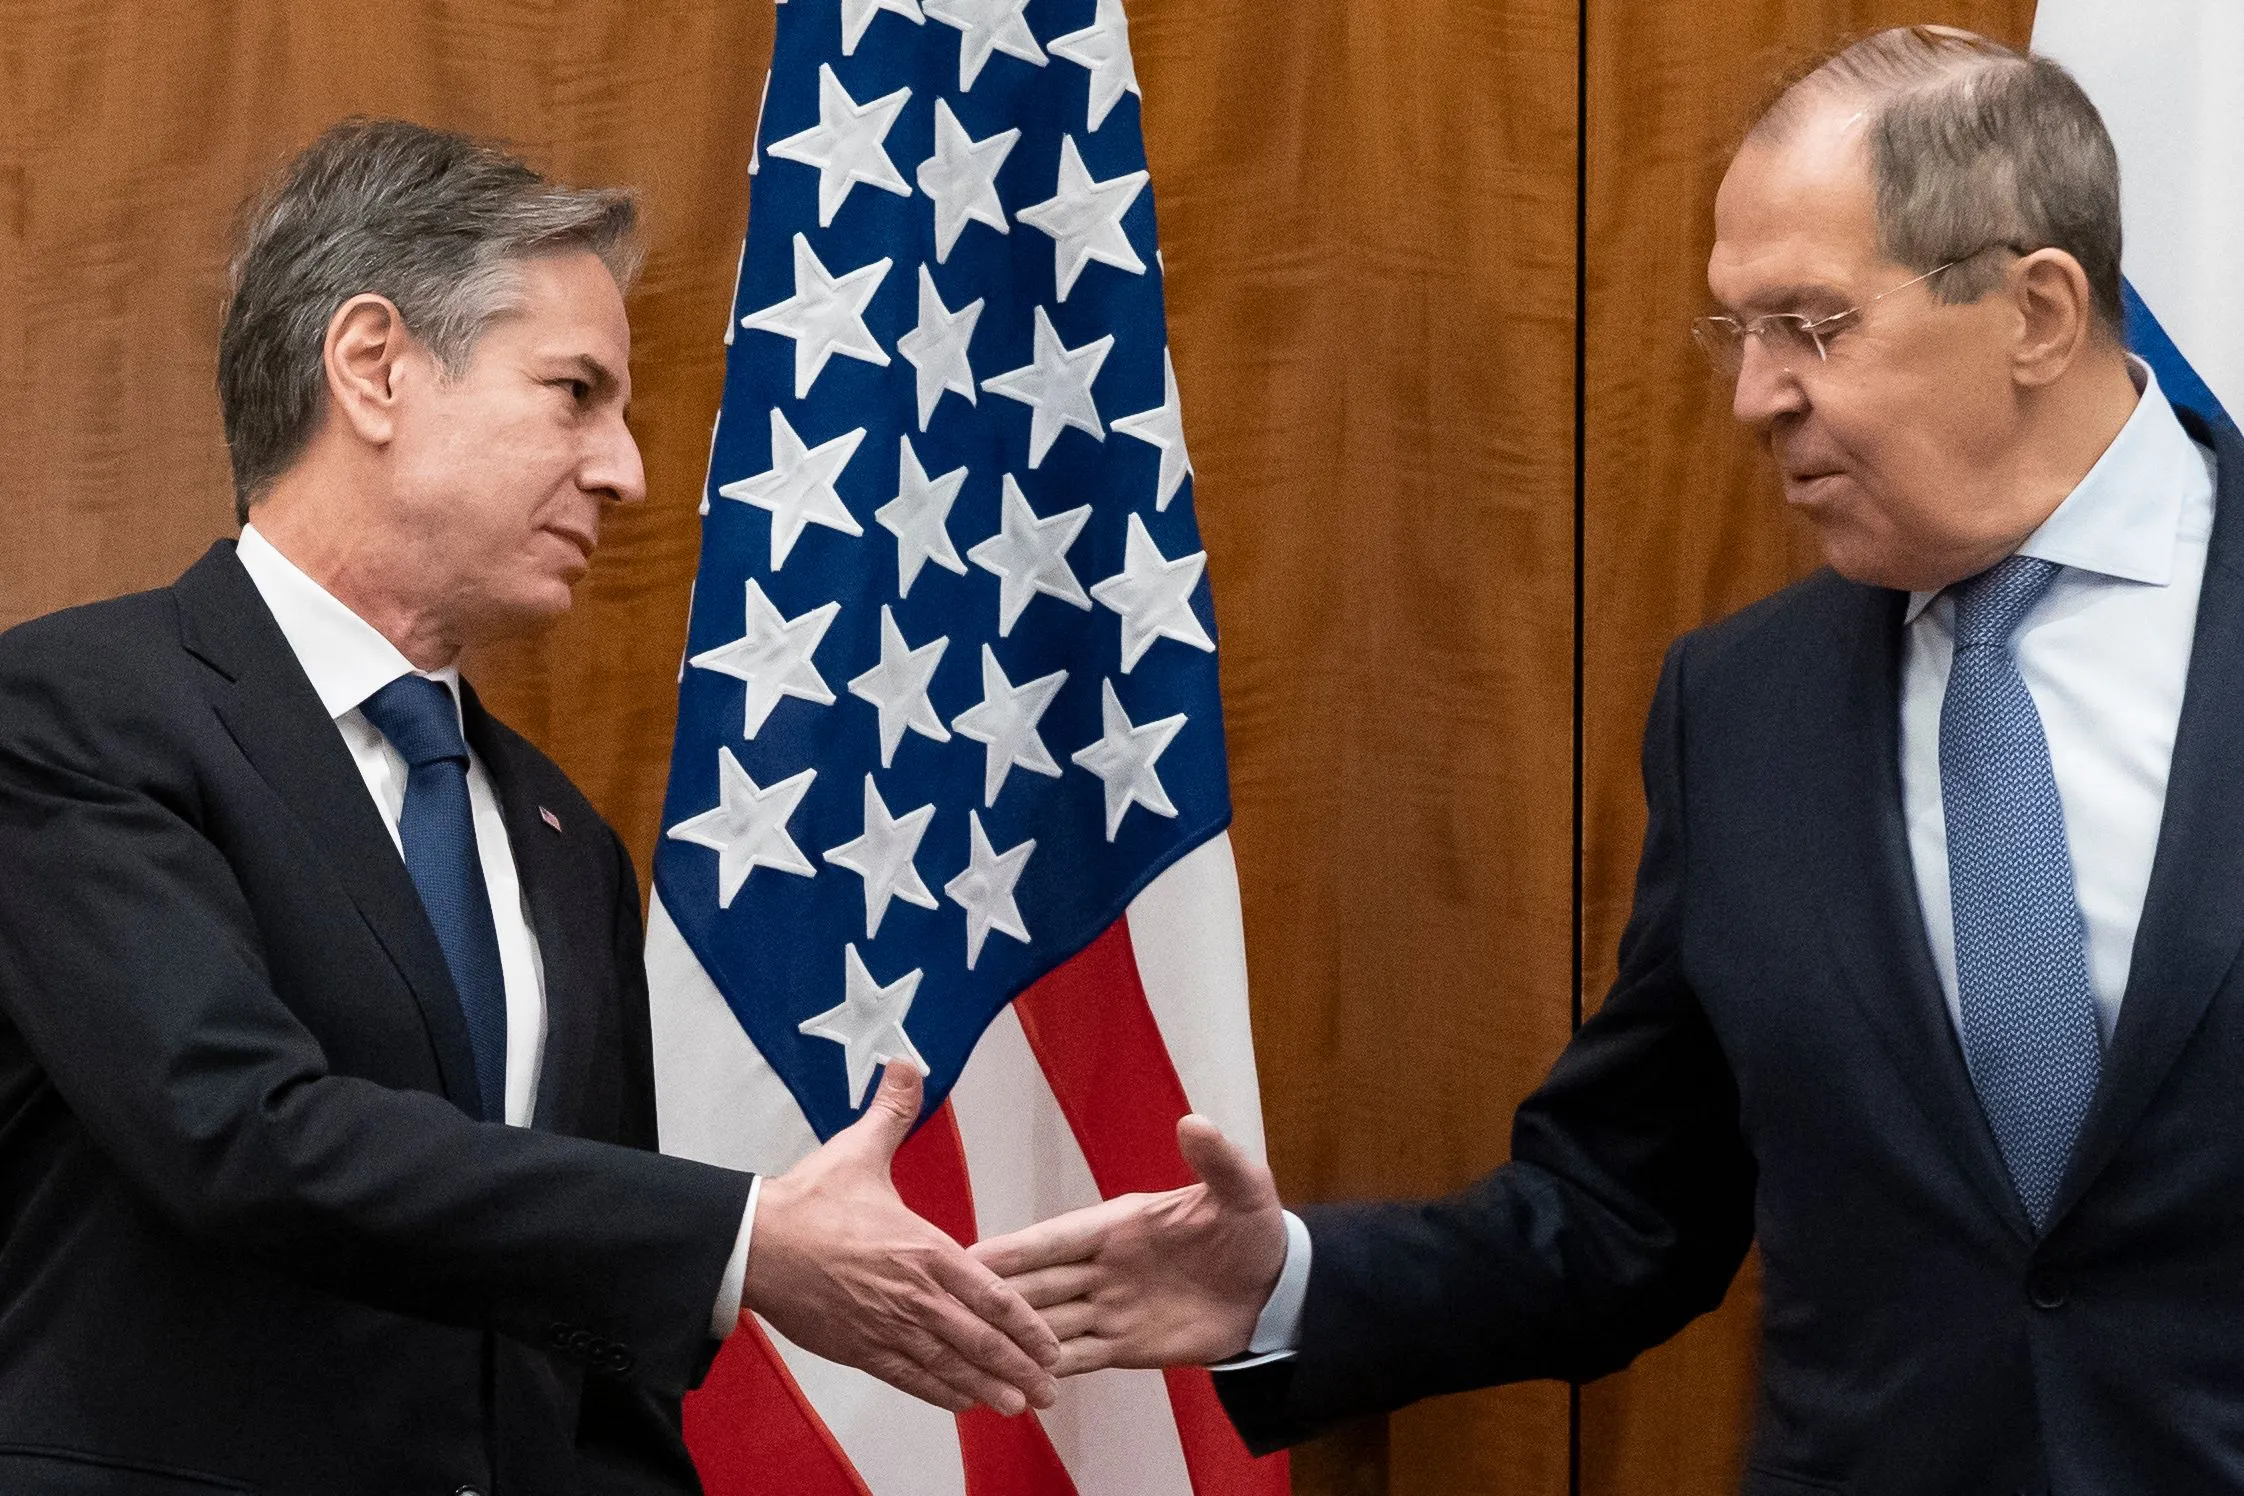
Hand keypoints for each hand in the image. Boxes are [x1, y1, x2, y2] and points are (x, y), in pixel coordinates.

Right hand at [742, 1063, 1059, 1414]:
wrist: (754, 1242)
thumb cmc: (808, 1200)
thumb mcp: (859, 1149)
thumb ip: (892, 1111)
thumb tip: (907, 1065)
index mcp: (925, 1249)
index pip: (992, 1294)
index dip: (1027, 1323)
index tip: (1052, 1342)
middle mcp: (914, 1293)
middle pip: (980, 1339)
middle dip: (1020, 1366)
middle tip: (1051, 1388)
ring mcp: (886, 1325)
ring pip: (949, 1365)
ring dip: (988, 1387)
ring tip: (1019, 1405)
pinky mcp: (858, 1346)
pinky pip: (908, 1376)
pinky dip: (938, 1392)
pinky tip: (961, 1402)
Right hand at [969, 1114, 1287, 1373]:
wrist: (1275, 1290)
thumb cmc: (1253, 1230)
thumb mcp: (1243, 1190)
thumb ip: (1216, 1162)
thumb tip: (1195, 1122)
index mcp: (1118, 1225)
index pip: (1056, 1238)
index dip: (1014, 1248)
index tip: (969, 1255)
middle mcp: (1103, 1266)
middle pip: (1039, 1284)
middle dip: (995, 1297)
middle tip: (942, 1309)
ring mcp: (1110, 1307)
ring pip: (1049, 1325)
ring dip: (1014, 1339)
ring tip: (967, 1355)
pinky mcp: (1124, 1344)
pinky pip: (1077, 1358)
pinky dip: (1048, 1371)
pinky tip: (1014, 1382)